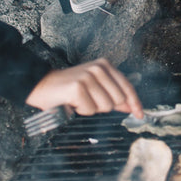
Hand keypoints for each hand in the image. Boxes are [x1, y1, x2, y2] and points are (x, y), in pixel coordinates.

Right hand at [25, 58, 142, 117]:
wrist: (40, 86)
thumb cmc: (68, 88)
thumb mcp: (94, 86)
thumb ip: (113, 94)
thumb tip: (130, 106)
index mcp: (105, 66)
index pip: (127, 87)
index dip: (135, 103)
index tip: (140, 114)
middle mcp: (98, 69)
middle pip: (118, 100)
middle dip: (105, 106)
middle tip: (89, 100)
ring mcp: (88, 77)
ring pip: (105, 107)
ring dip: (91, 109)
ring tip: (80, 100)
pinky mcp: (78, 88)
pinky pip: (89, 110)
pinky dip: (81, 111)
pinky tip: (72, 102)